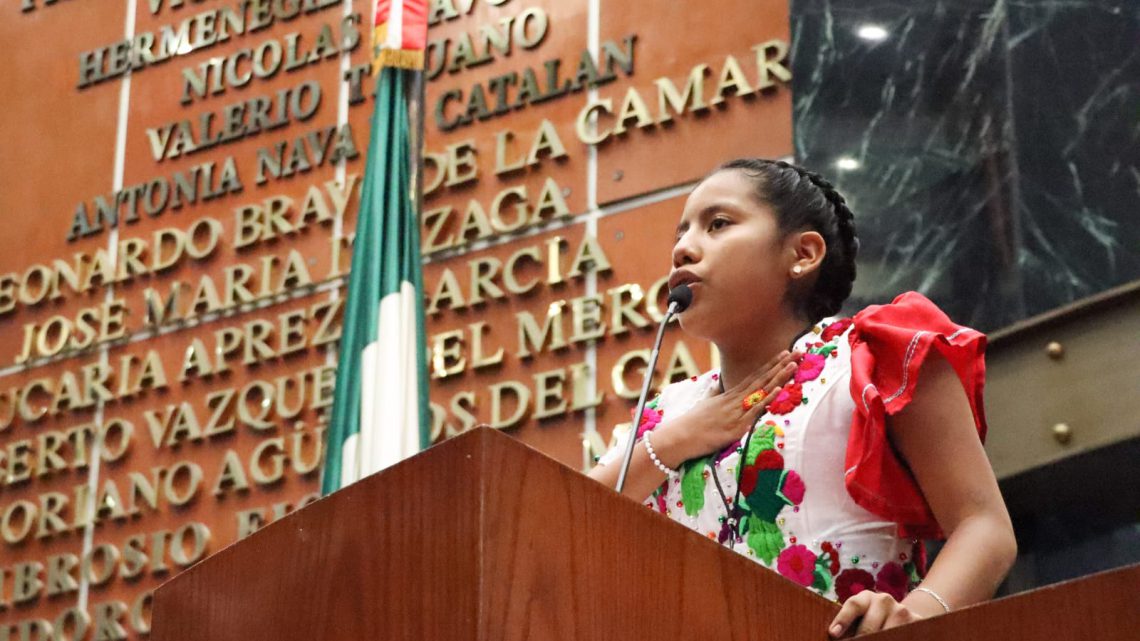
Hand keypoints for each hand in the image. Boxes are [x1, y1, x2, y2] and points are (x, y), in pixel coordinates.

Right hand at [652, 350, 798, 465]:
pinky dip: (767, 399)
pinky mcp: (736, 426)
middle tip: (798, 351)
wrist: (679, 437)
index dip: (771, 365)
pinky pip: (755, 410)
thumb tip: (718, 384)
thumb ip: (715, 393)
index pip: (755, 376)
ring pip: (762, 391)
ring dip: (779, 377)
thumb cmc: (692, 423)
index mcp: (730, 395)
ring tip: (793, 364)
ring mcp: (736, 412)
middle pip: (762, 379)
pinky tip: (779, 389)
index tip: (784, 353)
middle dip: (780, 365)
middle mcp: (735, 400)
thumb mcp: (705, 403)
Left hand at [828, 591, 923, 636]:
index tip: (833, 634)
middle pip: (868, 627)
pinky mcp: (917, 622)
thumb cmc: (870, 621)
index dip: (843, 620)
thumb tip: (834, 635)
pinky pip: (904, 637)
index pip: (854, 605)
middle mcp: (884, 600)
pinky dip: (895, 639)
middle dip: (860, 640)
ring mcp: (902, 611)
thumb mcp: (859, 618)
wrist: (901, 617)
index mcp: (866, 597)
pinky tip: (891, 639)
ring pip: (887, 635)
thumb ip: (848, 626)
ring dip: (879, 640)